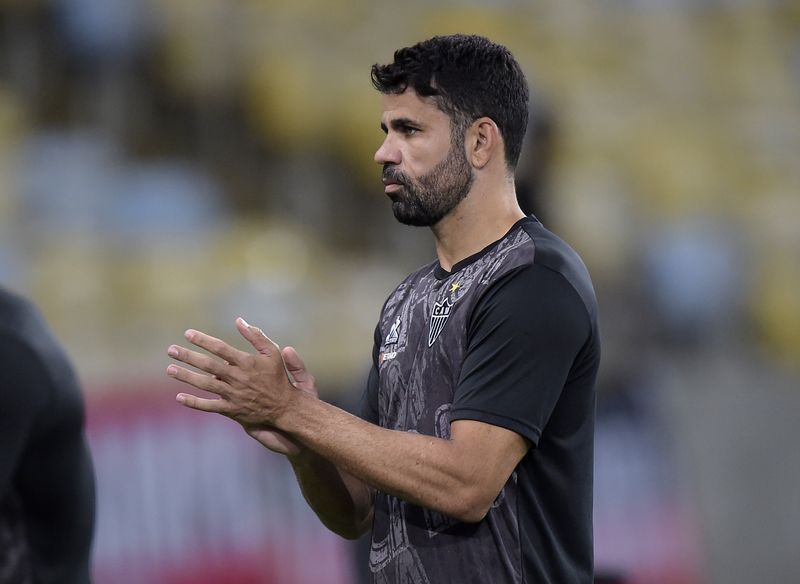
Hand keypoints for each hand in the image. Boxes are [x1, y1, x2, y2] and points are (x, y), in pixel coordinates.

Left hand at [166, 318, 310, 454]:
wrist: (285, 407)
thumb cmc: (278, 376)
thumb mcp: (272, 352)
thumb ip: (256, 335)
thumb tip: (239, 320)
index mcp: (246, 362)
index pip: (220, 348)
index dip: (203, 340)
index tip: (188, 333)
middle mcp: (237, 378)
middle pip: (208, 365)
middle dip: (188, 357)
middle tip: (171, 350)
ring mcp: (233, 395)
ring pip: (205, 384)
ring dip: (186, 377)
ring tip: (170, 369)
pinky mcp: (231, 410)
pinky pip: (209, 406)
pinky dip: (194, 402)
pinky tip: (179, 397)